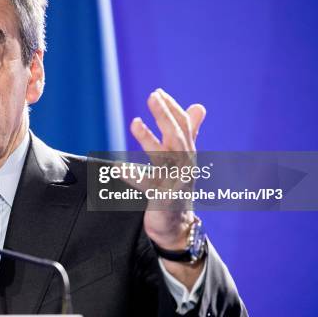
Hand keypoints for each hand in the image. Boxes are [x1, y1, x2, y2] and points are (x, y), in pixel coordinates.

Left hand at [129, 89, 205, 250]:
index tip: (158, 92)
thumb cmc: (177, 185)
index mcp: (187, 153)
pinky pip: (147, 185)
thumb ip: (189, 132)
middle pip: (177, 136)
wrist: (178, 224)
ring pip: (163, 158)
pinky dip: (133, 175)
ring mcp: (174, 182)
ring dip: (149, 139)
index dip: (172, 108)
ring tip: (134, 122)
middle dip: (165, 115)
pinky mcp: (162, 199)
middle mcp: (184, 165)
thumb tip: (199, 106)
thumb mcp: (182, 157)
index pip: (184, 126)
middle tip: (152, 96)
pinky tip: (118, 166)